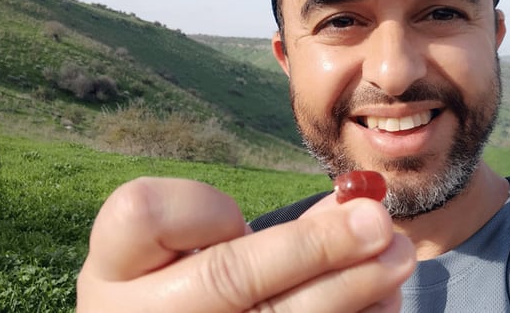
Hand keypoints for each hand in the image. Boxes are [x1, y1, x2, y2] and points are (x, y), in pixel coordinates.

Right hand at [76, 177, 414, 312]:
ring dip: (348, 289)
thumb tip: (359, 205)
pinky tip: (382, 304)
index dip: (203, 209)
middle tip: (379, 222)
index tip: (238, 215)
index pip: (142, 214)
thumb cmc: (195, 287)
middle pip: (226, 278)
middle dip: (315, 246)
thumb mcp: (205, 253)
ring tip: (396, 258)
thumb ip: (269, 229)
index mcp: (113, 271)